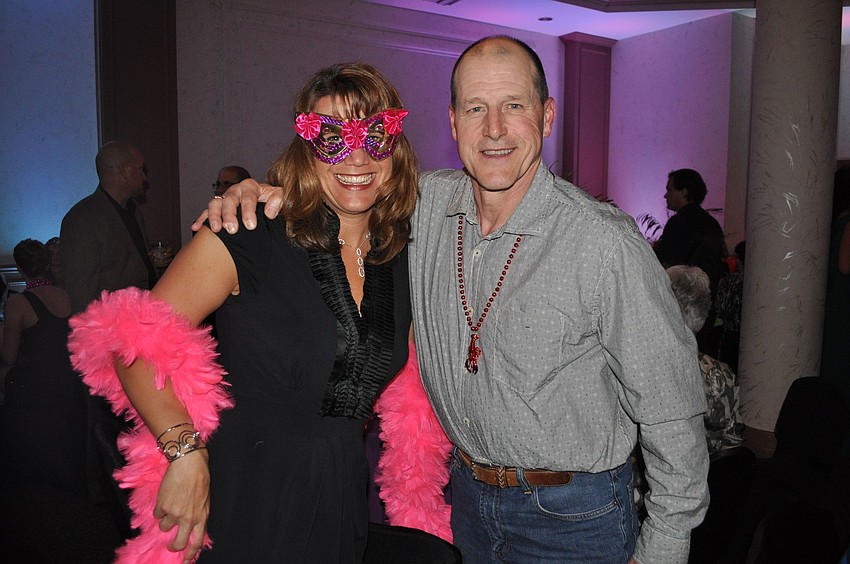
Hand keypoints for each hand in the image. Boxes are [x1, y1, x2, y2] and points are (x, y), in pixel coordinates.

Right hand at [153, 448, 209, 562]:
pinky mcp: (162, 507)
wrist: (188, 464)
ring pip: (164, 527)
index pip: (196, 542)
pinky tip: (166, 496)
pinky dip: (159, 507)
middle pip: (178, 543)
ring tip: (171, 503)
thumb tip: (192, 526)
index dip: (190, 554)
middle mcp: (188, 518)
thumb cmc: (199, 478)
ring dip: (165, 519)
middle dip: (173, 547)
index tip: (185, 560)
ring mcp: (174, 514)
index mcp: (201, 517)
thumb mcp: (204, 499)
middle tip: (170, 545)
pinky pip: (157, 514)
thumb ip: (198, 514)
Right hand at [191, 178, 283, 233]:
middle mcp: (235, 191)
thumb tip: (270, 213)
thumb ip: (278, 200)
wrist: (265, 202)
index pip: (248, 197)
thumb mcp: (280, 197)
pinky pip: (206, 212)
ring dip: (214, 217)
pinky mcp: (217, 207)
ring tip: (216, 230)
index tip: (250, 225)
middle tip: (232, 229)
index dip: (248, 211)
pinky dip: (201, 219)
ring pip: (215, 204)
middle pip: (229, 200)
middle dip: (229, 215)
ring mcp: (224, 198)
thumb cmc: (273, 200)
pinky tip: (196, 228)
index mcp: (250, 186)